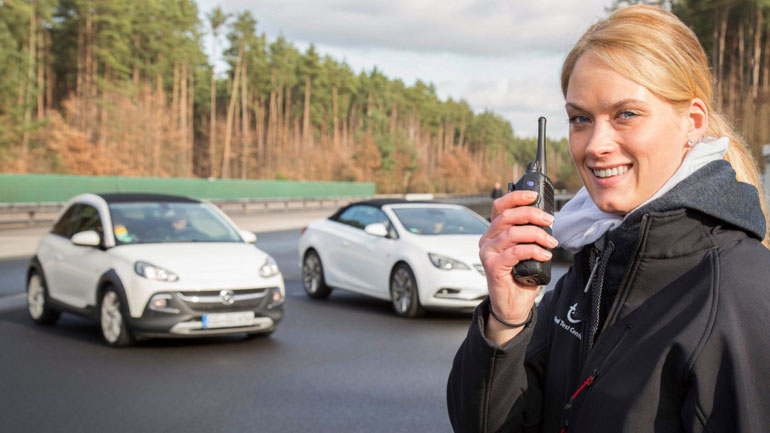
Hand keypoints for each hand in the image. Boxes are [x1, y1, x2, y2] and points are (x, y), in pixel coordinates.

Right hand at [480, 190, 556, 342]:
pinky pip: (515, 252)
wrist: (513, 305)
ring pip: (512, 233)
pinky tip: (544, 254)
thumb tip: (547, 219)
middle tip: (549, 220)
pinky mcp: (492, 267)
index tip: (533, 195)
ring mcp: (488, 253)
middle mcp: (487, 240)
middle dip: (531, 214)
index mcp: (494, 232)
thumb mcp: (526, 250)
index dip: (515, 197)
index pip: (500, 207)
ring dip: (536, 234)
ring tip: (551, 242)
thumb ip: (529, 234)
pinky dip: (533, 250)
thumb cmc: (521, 276)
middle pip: (506, 216)